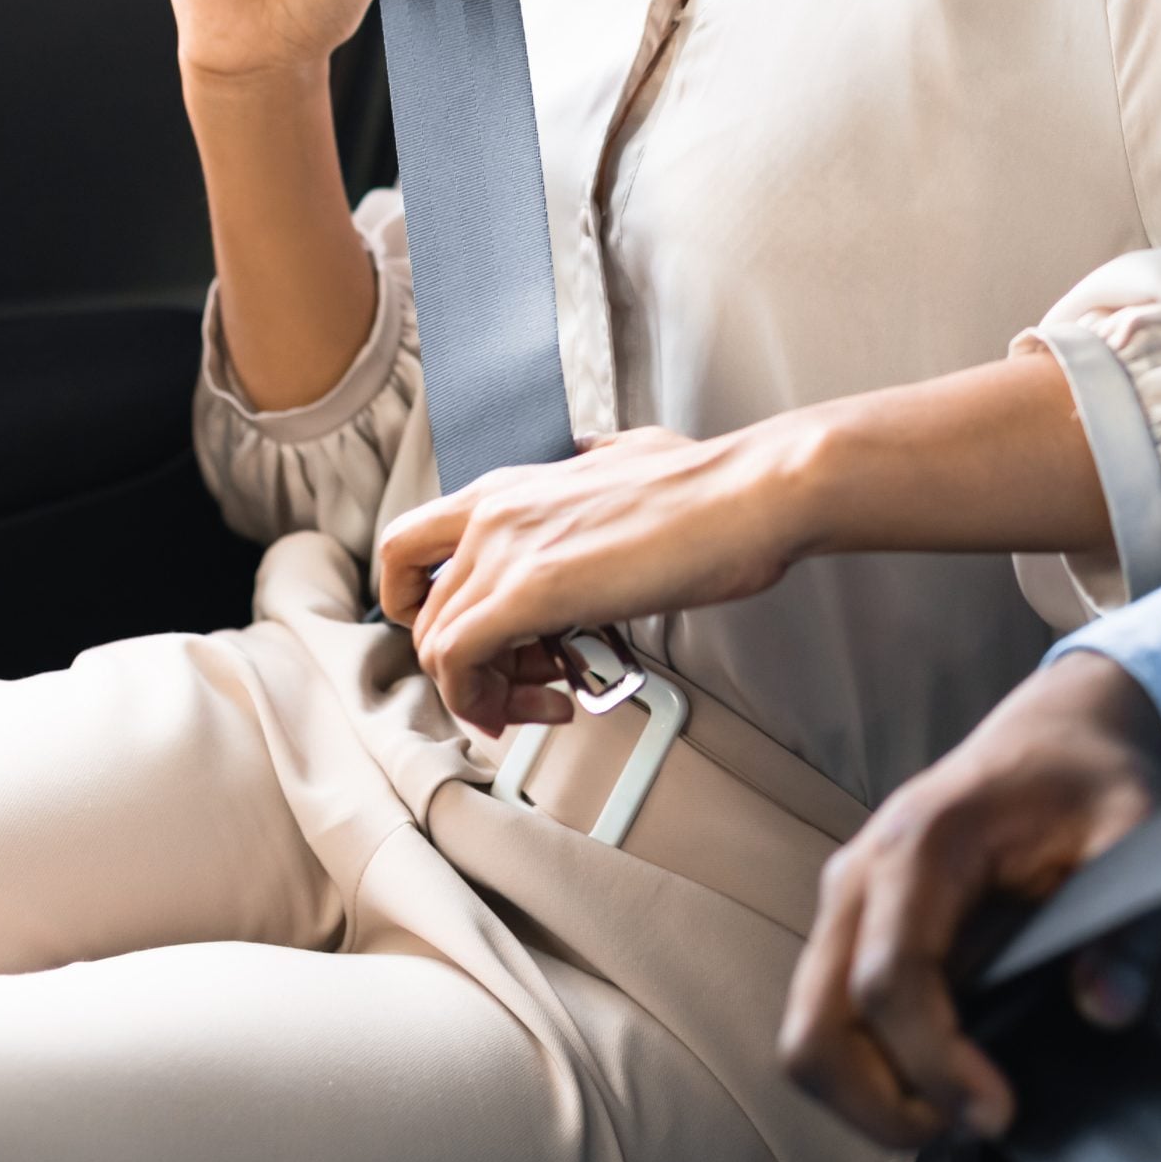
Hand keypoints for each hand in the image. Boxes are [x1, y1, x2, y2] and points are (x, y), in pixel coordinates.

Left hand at [377, 419, 826, 731]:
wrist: (749, 496)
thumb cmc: (710, 488)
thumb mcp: (628, 456)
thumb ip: (593, 462)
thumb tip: (594, 459)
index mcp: (509, 485)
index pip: (411, 550)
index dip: (430, 609)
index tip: (481, 642)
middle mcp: (491, 512)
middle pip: (423, 613)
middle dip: (469, 667)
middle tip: (528, 685)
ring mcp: (504, 549)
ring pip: (436, 647)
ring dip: (485, 692)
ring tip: (547, 701)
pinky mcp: (526, 592)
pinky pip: (458, 664)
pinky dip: (486, 700)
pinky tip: (550, 704)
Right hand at [781, 655, 1160, 1145]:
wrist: (1056, 729)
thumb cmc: (1089, 776)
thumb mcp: (1136, 832)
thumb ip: (1130, 925)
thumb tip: (1105, 1009)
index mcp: (922, 841)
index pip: (889, 982)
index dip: (934, 1067)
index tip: (998, 1111)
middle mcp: (862, 873)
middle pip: (818, 1026)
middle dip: (882, 1105)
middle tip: (971, 1125)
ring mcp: (847, 902)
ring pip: (811, 1033)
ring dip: (871, 1097)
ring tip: (960, 1109)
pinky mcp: (854, 927)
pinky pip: (829, 1019)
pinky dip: (871, 1071)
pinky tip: (943, 1078)